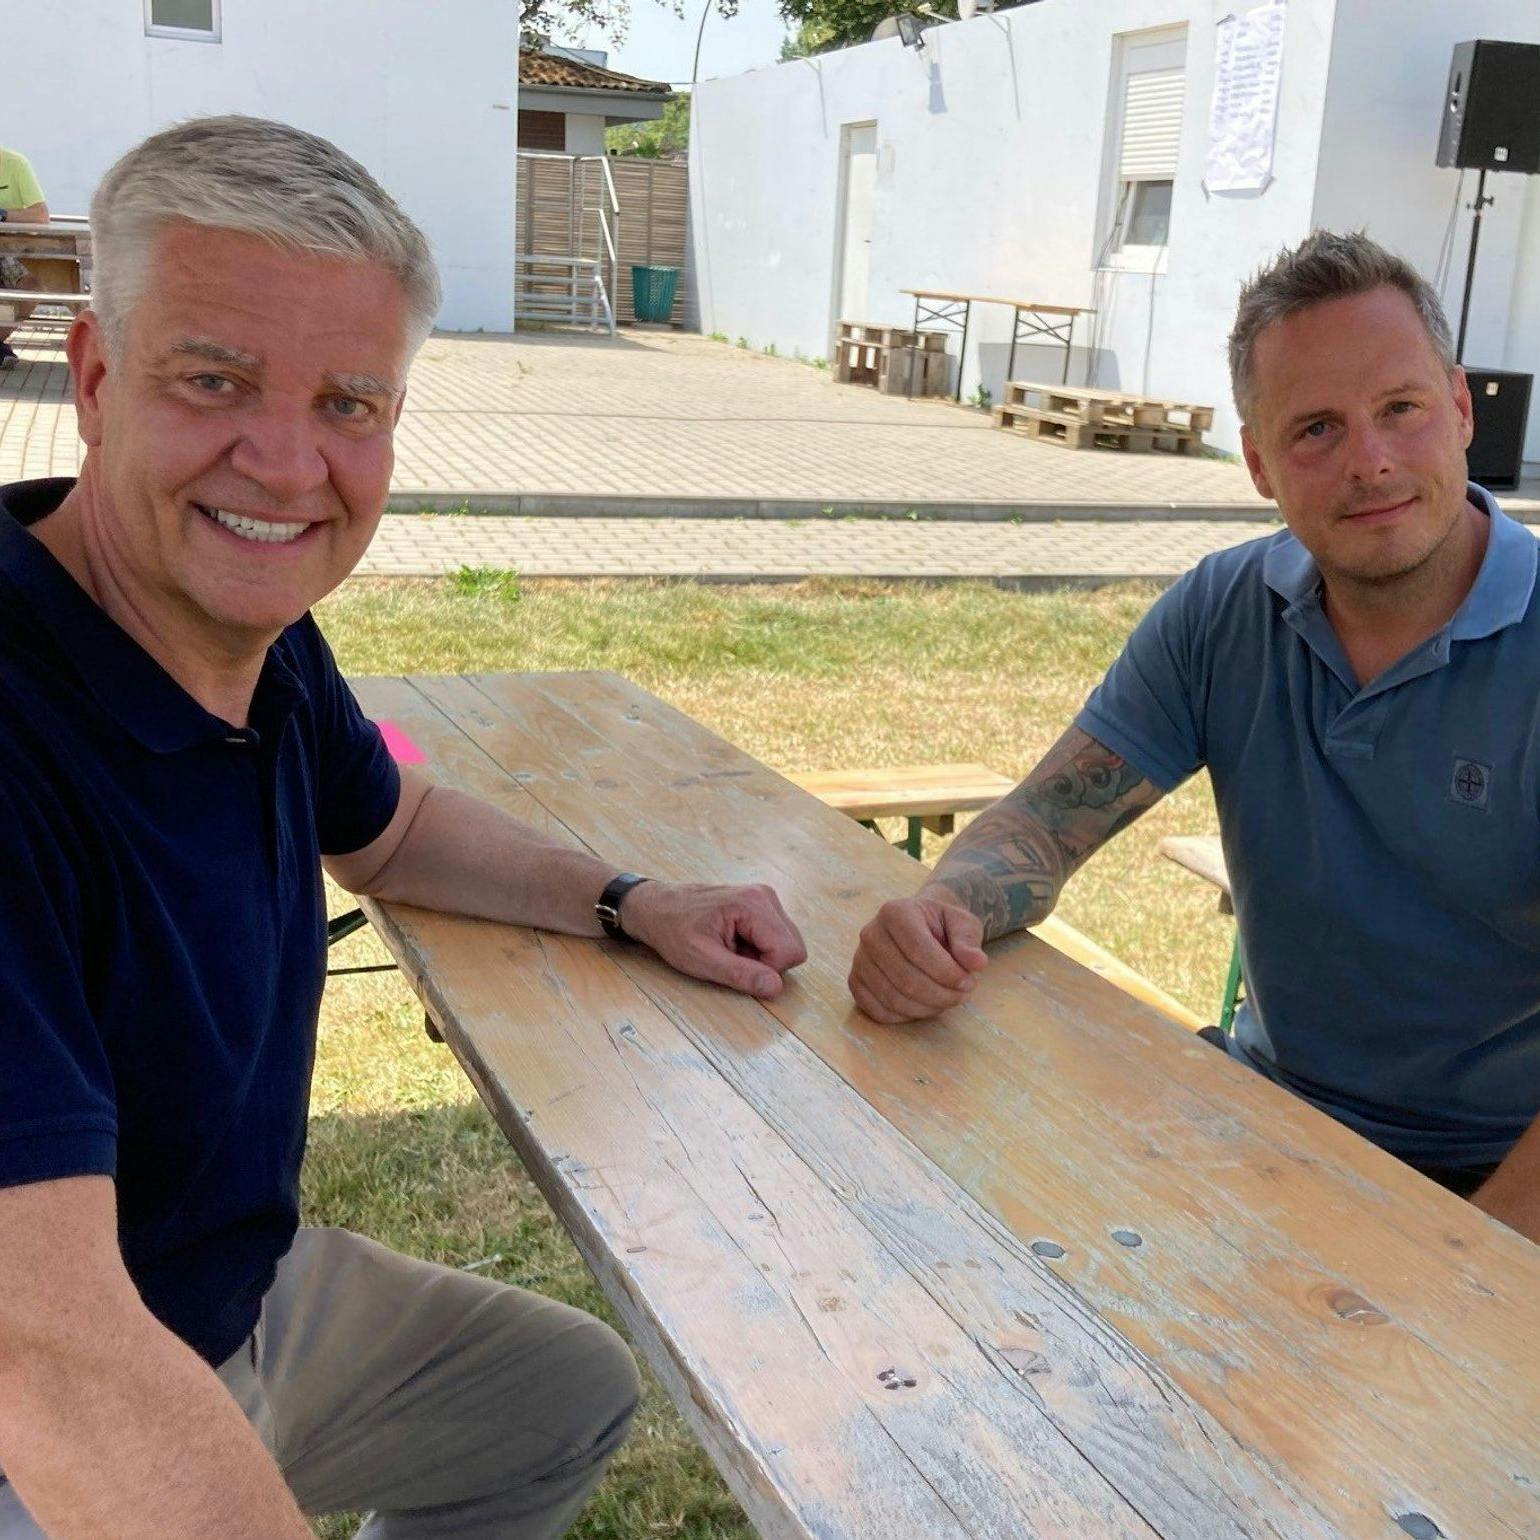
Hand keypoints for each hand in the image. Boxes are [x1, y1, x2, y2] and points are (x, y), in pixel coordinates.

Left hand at [620, 881, 807, 998]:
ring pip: (787, 942)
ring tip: (730, 948)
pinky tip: (733, 942)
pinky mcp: (761, 903)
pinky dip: (758, 946)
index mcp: (753, 904)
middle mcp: (765, 895)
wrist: (656, 907)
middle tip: (731, 957)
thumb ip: (741, 974)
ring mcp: (764, 897)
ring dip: (761, 955)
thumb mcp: (702, 960)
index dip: (767, 970)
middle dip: (766, 962)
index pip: (790, 951)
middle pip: (793, 946)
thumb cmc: (673, 930)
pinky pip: (776, 935)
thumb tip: (775, 987)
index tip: (736, 966)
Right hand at [849, 884, 988, 1022]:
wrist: (919, 928)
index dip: (947, 973)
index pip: (919, 950)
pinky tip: (925, 1006)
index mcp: (895, 912)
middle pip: (906, 979)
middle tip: (962, 995)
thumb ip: (969, 940)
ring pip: (893, 999)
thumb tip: (976, 963)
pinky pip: (878, 1011)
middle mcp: (870, 934)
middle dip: (941, 995)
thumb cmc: (942, 926)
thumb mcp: (963, 923)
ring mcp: (859, 960)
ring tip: (947, 1000)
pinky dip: (906, 1016)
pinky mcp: (855, 982)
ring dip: (927, 1008)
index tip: (969, 982)